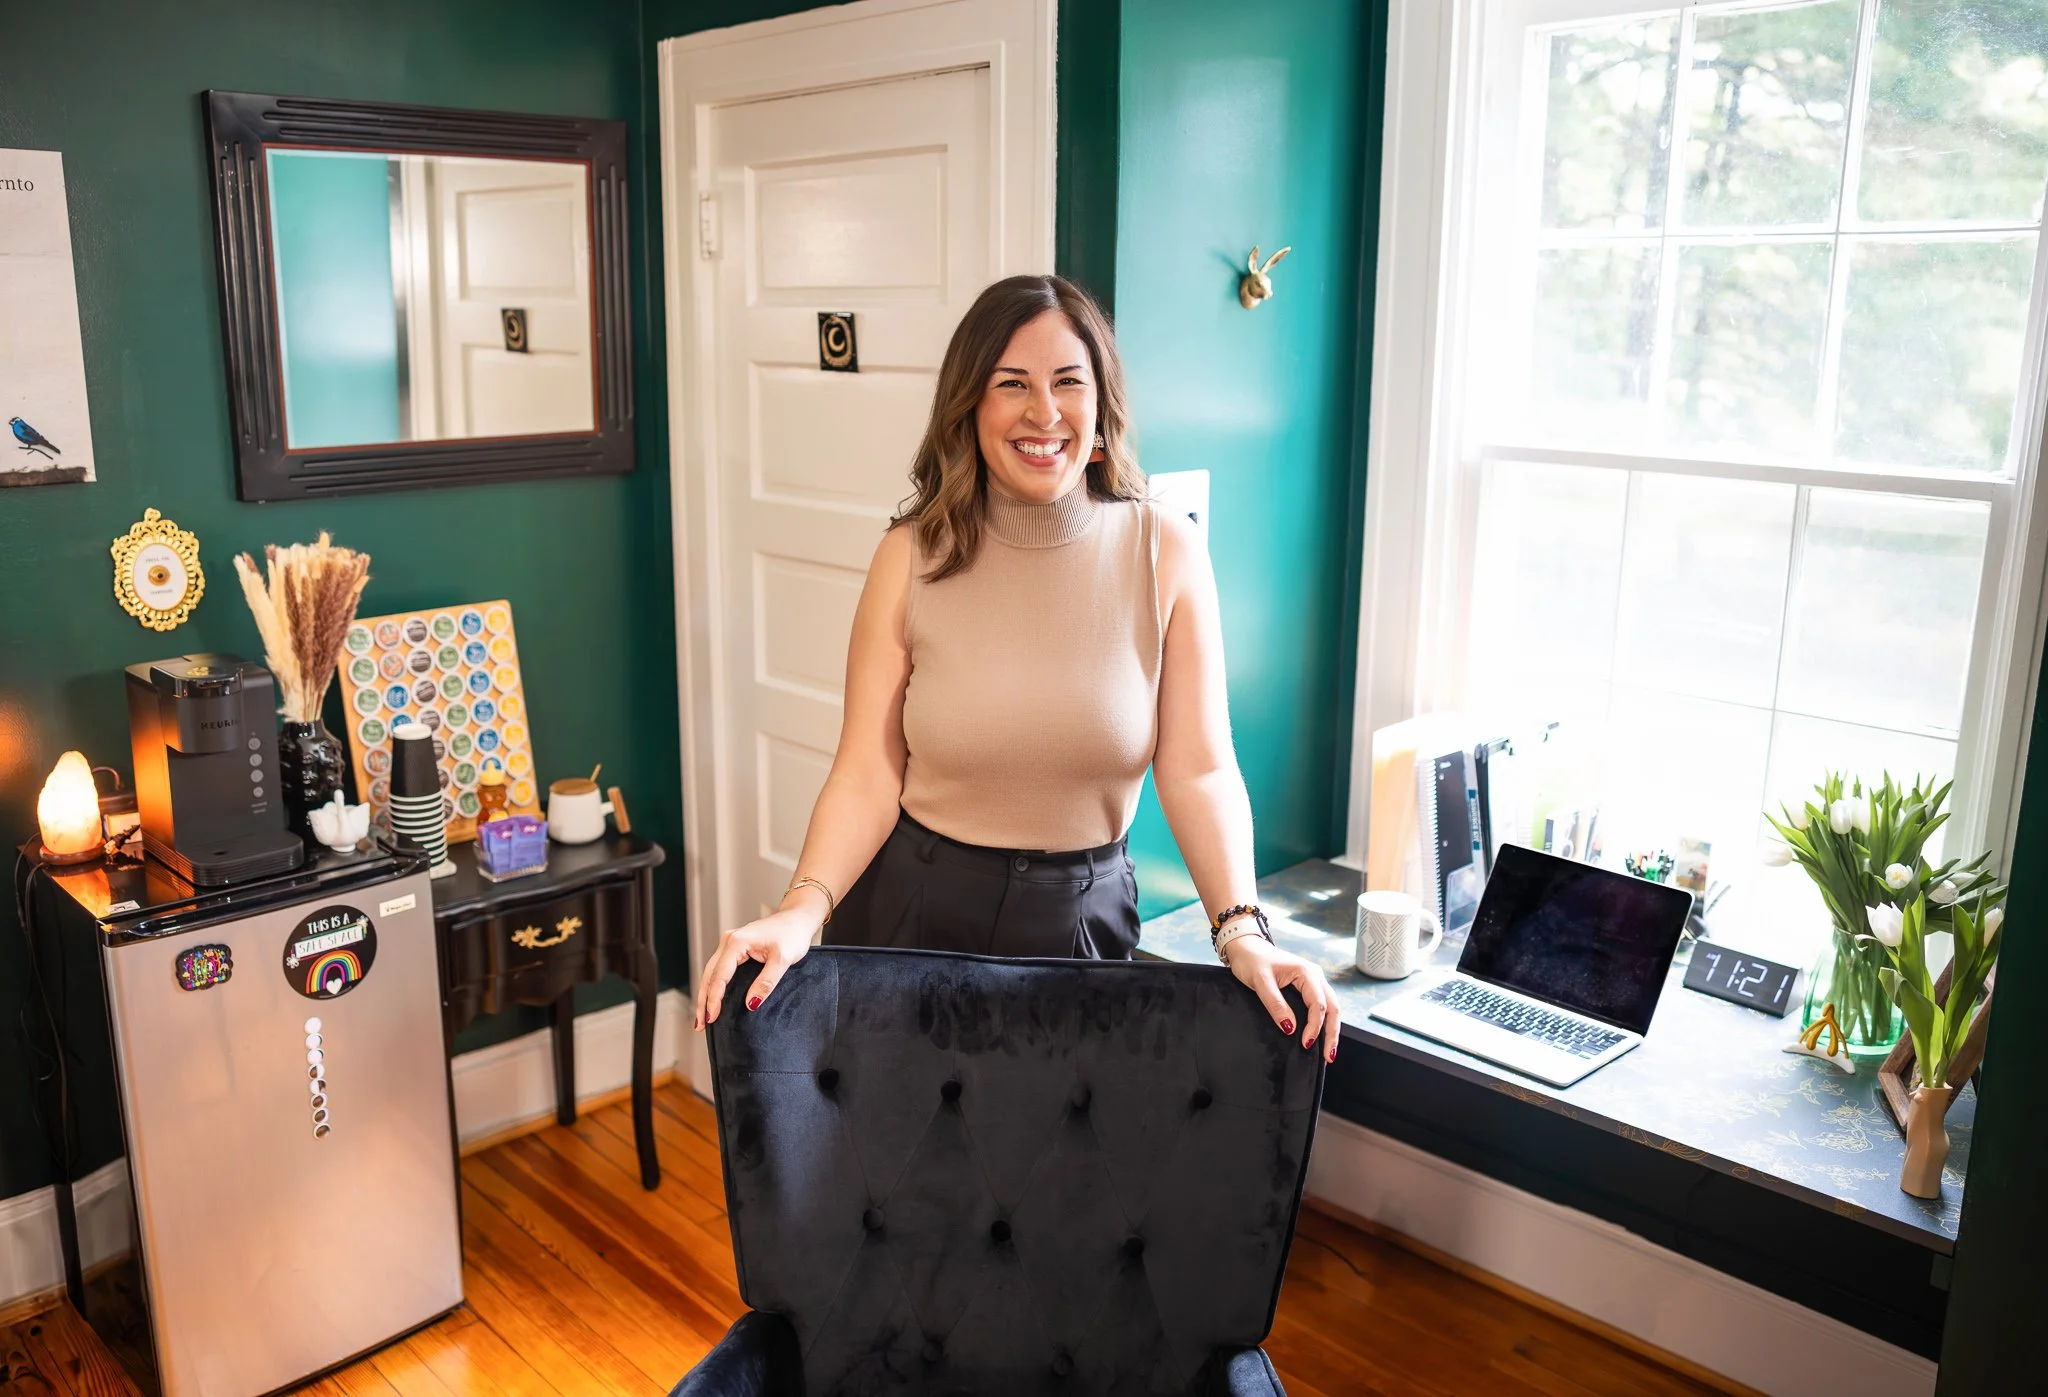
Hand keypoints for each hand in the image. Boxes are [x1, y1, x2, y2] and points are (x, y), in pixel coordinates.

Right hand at [692, 906, 819, 1030]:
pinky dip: (714, 984)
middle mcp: (729, 941)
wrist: (797, 918)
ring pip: (711, 972)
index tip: (712, 1018)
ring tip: (703, 1017)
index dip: (714, 999)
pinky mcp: (735, 947)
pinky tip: (713, 998)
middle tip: (700, 1024)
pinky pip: (719, 968)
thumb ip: (767, 982)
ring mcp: (730, 943)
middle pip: (709, 974)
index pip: (720, 976)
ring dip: (706, 993)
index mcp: (736, 942)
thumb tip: (751, 1004)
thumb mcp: (783, 959)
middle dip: (703, 1000)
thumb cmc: (792, 934)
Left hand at [1223, 936, 1342, 1061]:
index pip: (1318, 1004)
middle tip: (1329, 1056)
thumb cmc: (1252, 960)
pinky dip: (1323, 1022)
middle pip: (1332, 1007)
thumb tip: (1290, 1028)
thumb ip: (1275, 1004)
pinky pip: (1321, 1005)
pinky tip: (1321, 1035)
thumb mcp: (1260, 981)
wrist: (1245, 947)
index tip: (1306, 1043)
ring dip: (1331, 1029)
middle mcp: (1315, 976)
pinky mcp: (1306, 986)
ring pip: (1330, 1007)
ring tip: (1328, 1051)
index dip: (1314, 1027)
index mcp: (1306, 972)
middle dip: (1332, 1033)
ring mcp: (1313, 981)